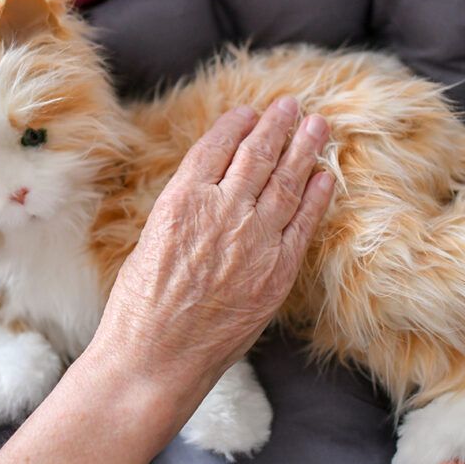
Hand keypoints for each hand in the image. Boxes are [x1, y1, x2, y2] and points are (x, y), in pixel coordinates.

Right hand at [94, 96, 334, 394]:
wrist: (156, 358)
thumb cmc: (139, 307)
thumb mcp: (151, 241)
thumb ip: (186, 211)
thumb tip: (213, 189)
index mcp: (181, 201)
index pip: (216, 146)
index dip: (237, 124)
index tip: (250, 111)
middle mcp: (221, 213)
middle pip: (257, 155)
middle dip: (277, 125)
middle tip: (292, 105)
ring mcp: (253, 241)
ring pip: (286, 181)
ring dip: (305, 148)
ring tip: (318, 125)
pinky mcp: (277, 272)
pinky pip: (303, 223)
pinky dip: (316, 196)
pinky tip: (324, 176)